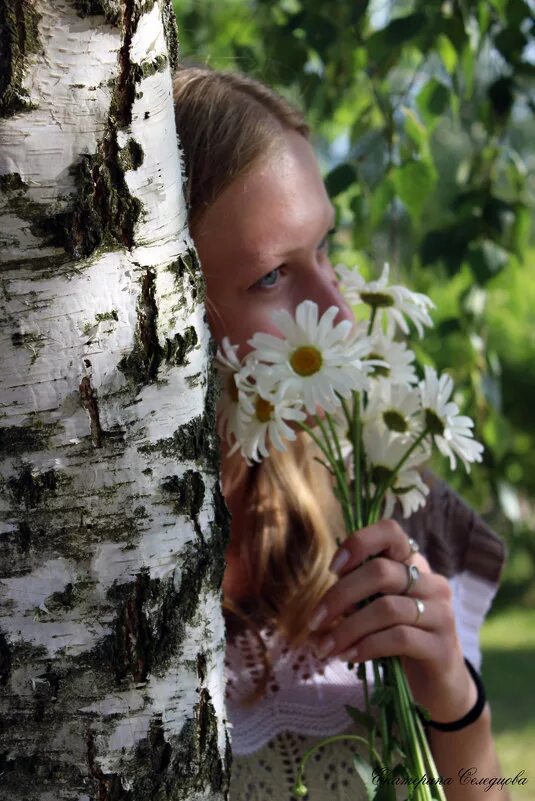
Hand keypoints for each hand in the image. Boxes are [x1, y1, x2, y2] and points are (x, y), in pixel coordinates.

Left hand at [307, 519, 476, 721]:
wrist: (438, 687)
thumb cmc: (400, 642)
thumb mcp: (376, 612)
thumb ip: (356, 599)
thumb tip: (320, 607)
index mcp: (414, 565)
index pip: (391, 532)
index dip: (359, 543)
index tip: (332, 569)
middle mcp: (432, 583)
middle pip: (380, 572)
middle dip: (340, 595)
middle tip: (315, 620)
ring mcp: (441, 613)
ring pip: (386, 608)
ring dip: (347, 628)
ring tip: (326, 647)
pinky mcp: (441, 646)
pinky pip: (399, 638)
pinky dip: (367, 646)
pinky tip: (350, 657)